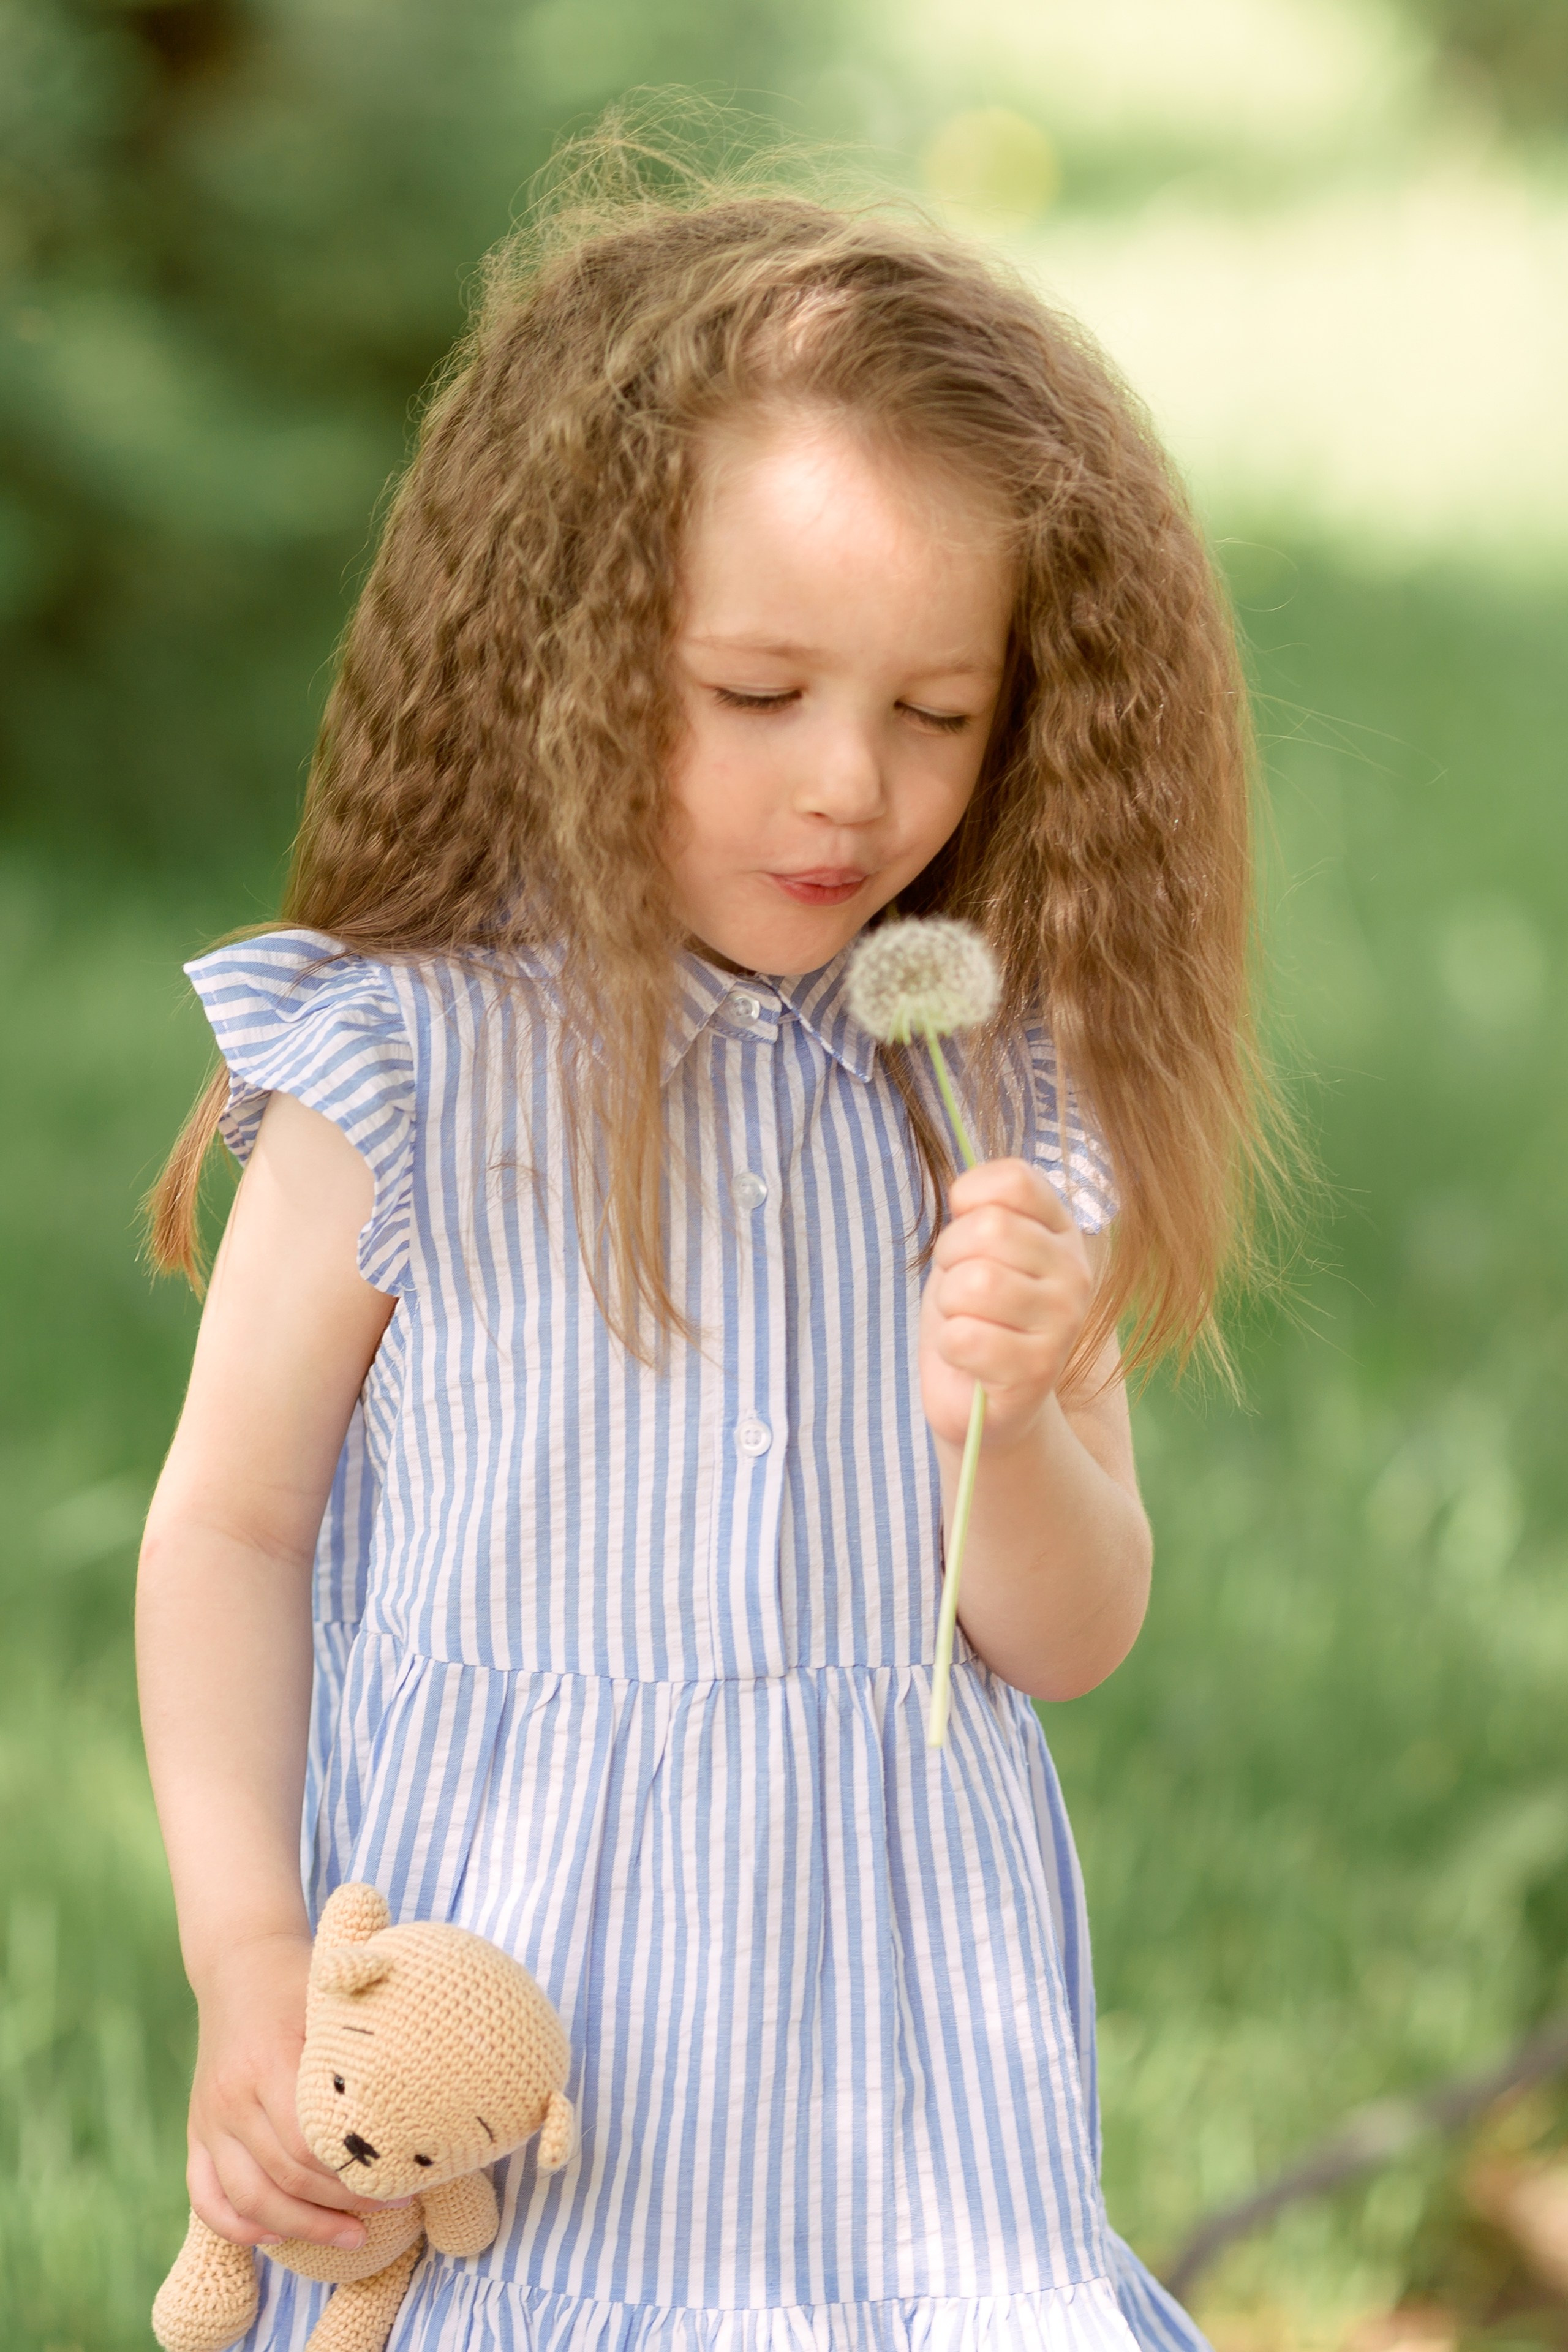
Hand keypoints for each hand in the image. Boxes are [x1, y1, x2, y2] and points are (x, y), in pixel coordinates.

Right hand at [186, 1932, 405, 2250]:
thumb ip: (362, 2046)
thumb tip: (424, 2093)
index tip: (401, 2184)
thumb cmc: (302, 1979)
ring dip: (300, 2228)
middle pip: (285, 2177)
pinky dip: (237, 2225)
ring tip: (350, 2238)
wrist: (240, 1962)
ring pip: (248, 2198)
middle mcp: (232, 2097)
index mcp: (269, 2062)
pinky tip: (276, 2238)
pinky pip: (205, 2195)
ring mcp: (209, 2118)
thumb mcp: (334, 1998)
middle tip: (391, 2211)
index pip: (308, 2144)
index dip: (355, 2176)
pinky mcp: (197, 2130)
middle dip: (340, 2206)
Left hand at [919, 1158, 1093, 1454]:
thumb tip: (964, 1193)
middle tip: (959, 1288)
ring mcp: (1064, 1322)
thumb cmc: (974, 1315)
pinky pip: (965, 1337)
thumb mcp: (973, 1250)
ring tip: (965, 1321)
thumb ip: (980, 1211)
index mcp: (1061, 1230)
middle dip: (949, 1256)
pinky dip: (950, 1347)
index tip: (965, 1231)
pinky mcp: (1040, 1370)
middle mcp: (1075, 1272)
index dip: (969, 1197)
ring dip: (949, 1305)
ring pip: (974, 1283)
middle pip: (987, 1228)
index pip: (1015, 1180)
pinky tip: (969, 1357)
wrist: (982, 1399)